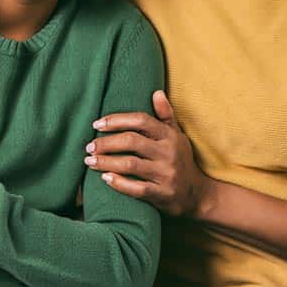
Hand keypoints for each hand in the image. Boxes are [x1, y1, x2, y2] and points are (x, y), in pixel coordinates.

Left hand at [85, 91, 211, 217]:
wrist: (197, 194)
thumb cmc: (181, 160)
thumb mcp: (177, 136)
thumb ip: (166, 115)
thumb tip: (157, 92)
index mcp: (170, 136)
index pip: (141, 120)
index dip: (117, 120)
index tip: (97, 124)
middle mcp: (169, 153)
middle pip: (132, 141)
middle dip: (107, 142)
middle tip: (89, 146)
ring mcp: (166, 174)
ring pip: (130, 164)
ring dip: (106, 162)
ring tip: (90, 161)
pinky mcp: (162, 194)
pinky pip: (137, 188)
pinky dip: (119, 183)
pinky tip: (105, 178)